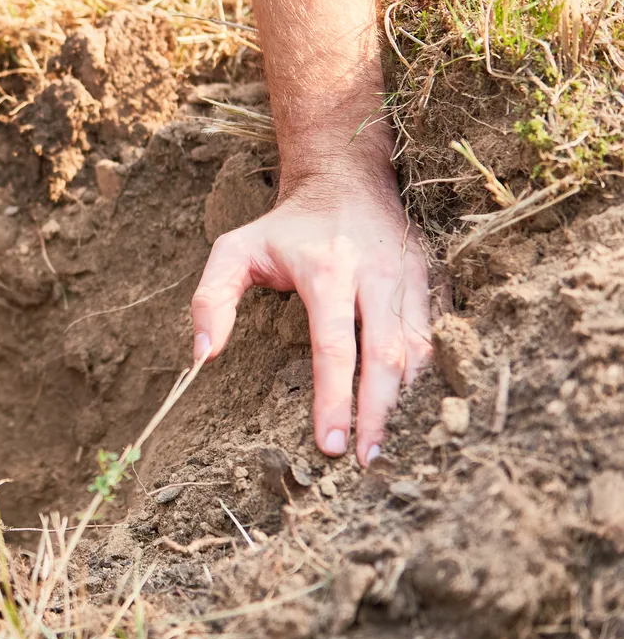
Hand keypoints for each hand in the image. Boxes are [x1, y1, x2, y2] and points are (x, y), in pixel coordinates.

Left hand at [190, 169, 430, 465]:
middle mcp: (376, 275)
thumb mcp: (234, 249)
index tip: (329, 445)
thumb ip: (210, 299)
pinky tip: (414, 411)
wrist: (347, 176)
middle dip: (378, 415)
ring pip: (418, 352)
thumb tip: (201, 356)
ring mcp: (411, 279)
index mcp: (327, 270)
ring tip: (390, 446)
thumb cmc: (285, 224)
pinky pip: (437, 339)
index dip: (335, 400)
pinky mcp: (433, 283)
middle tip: (366, 462)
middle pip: (386, 358)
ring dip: (407, 403)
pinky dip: (428, 379)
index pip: (334, 348)